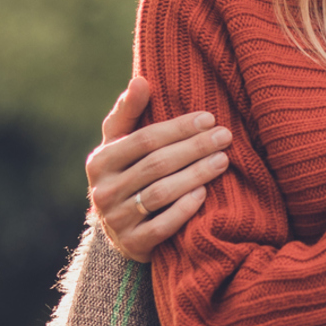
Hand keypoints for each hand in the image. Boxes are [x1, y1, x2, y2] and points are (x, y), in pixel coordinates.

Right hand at [88, 75, 232, 262]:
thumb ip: (129, 113)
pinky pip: (161, 226)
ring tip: (223, 161)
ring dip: (195, 175)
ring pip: (160, 194)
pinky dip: (184, 209)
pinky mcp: (132, 245)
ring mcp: (116, 220)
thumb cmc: (127, 174)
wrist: (120, 229)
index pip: (144, 140)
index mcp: (100, 161)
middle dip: (194, 148)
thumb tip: (141, 80)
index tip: (209, 118)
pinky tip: (204, 193)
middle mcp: (103, 191)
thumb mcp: (120, 144)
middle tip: (225, 136)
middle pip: (156, 165)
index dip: (178, 128)